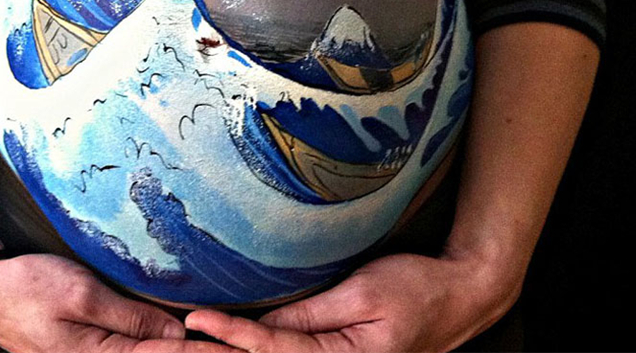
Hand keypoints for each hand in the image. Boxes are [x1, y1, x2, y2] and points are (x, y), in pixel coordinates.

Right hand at [0, 253, 237, 352]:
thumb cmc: (27, 287)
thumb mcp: (80, 295)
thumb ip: (129, 318)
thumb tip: (176, 337)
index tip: (239, 350)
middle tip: (240, 348)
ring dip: (179, 350)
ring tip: (219, 345)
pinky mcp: (87, 346)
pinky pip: (129, 349)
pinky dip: (156, 345)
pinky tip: (174, 338)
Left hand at [185, 252, 519, 352]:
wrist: (461, 296)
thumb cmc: (418, 288)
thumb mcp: (364, 293)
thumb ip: (311, 314)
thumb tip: (263, 324)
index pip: (276, 350)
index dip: (234, 336)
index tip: (197, 322)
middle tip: (174, 348)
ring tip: (190, 348)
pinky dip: (258, 349)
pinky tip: (230, 346)